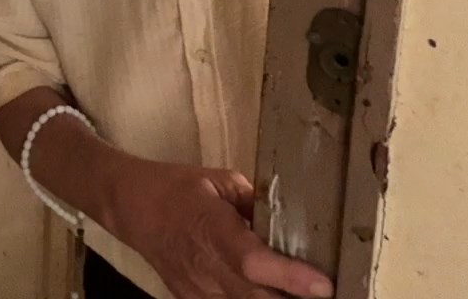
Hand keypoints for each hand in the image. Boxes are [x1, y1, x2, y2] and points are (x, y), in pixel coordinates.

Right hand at [106, 160, 332, 298]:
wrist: (132, 208)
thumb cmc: (178, 188)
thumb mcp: (220, 181)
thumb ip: (256, 203)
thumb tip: (293, 219)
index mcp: (211, 226)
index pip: (252, 261)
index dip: (289, 276)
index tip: (324, 285)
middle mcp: (204, 266)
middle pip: (255, 298)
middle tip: (334, 296)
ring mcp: (197, 290)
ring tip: (307, 296)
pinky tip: (278, 296)